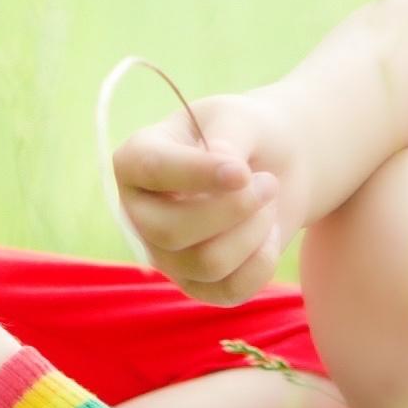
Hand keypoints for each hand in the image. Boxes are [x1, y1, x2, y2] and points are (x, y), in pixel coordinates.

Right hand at [112, 90, 302, 304]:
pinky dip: (262, 262)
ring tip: (268, 203)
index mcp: (135, 161)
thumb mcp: (238, 118)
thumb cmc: (245, 134)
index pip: (152, 171)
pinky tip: (268, 234)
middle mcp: (139, 213)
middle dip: (234, 208)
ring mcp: (164, 254)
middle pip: (171, 231)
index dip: (197, 174)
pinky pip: (229, 290)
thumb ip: (227, 137)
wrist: (272, 167)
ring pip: (207, 263)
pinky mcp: (195, 284)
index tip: (242, 171)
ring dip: (254, 231)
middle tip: (268, 182)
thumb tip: (224, 168)